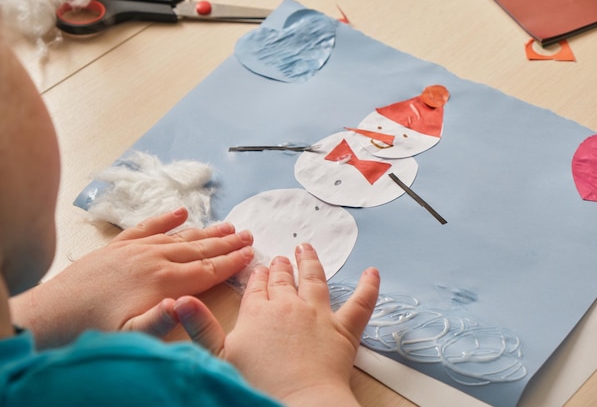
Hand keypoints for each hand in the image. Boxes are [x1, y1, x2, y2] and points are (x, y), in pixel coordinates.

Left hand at [10, 208, 253, 347]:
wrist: (52, 313)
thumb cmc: (94, 329)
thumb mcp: (129, 334)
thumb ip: (159, 320)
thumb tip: (185, 304)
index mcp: (162, 280)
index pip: (206, 269)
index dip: (231, 261)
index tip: (250, 253)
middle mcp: (153, 258)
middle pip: (199, 248)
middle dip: (226, 242)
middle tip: (248, 234)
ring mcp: (136, 249)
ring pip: (180, 236)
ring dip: (206, 230)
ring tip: (228, 225)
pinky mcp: (119, 246)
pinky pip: (148, 227)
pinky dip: (167, 218)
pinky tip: (182, 212)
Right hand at [178, 243, 379, 406]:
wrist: (298, 402)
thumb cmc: (258, 384)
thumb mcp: (219, 357)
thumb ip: (200, 326)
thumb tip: (180, 300)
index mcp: (259, 311)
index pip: (258, 287)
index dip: (259, 276)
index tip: (261, 267)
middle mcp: (289, 305)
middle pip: (284, 279)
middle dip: (282, 266)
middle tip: (282, 257)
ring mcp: (318, 314)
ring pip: (315, 279)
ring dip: (312, 262)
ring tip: (308, 248)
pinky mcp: (344, 329)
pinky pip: (360, 303)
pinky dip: (369, 286)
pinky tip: (373, 272)